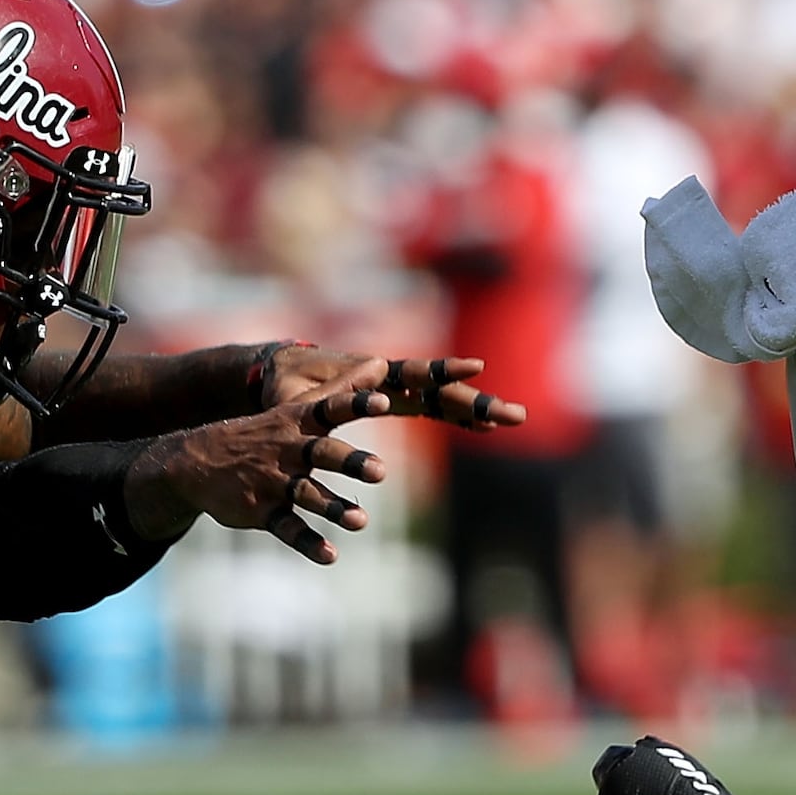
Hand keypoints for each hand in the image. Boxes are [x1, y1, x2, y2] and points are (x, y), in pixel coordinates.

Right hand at [129, 386, 389, 563]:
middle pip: (322, 453)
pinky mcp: (262, 511)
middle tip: (380, 471)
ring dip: (333, 507)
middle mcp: (288, 451)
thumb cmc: (262, 433)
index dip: (356, 403)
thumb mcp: (296, 409)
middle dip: (351, 461)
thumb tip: (381, 363)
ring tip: (361, 522)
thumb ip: (341, 391)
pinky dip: (307, 543)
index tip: (384, 401)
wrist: (195, 461)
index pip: (331, 408)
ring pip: (307, 494)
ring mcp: (273, 482)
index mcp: (297, 423)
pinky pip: (287, 528)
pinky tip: (330, 556)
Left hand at [260, 347, 531, 432]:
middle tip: (516, 414)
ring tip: (511, 419)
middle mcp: (390, 379)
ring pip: (443, 399)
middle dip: (479, 401)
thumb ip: (316, 399)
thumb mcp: (295, 398)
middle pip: (442, 390)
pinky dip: (457, 417)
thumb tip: (334, 398)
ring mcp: (396, 390)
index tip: (478, 367)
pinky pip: (432, 409)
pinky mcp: (394, 401)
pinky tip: (482, 427)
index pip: (415, 371)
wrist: (280, 374)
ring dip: (477, 410)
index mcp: (371, 372)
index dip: (445, 370)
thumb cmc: (284, 387)